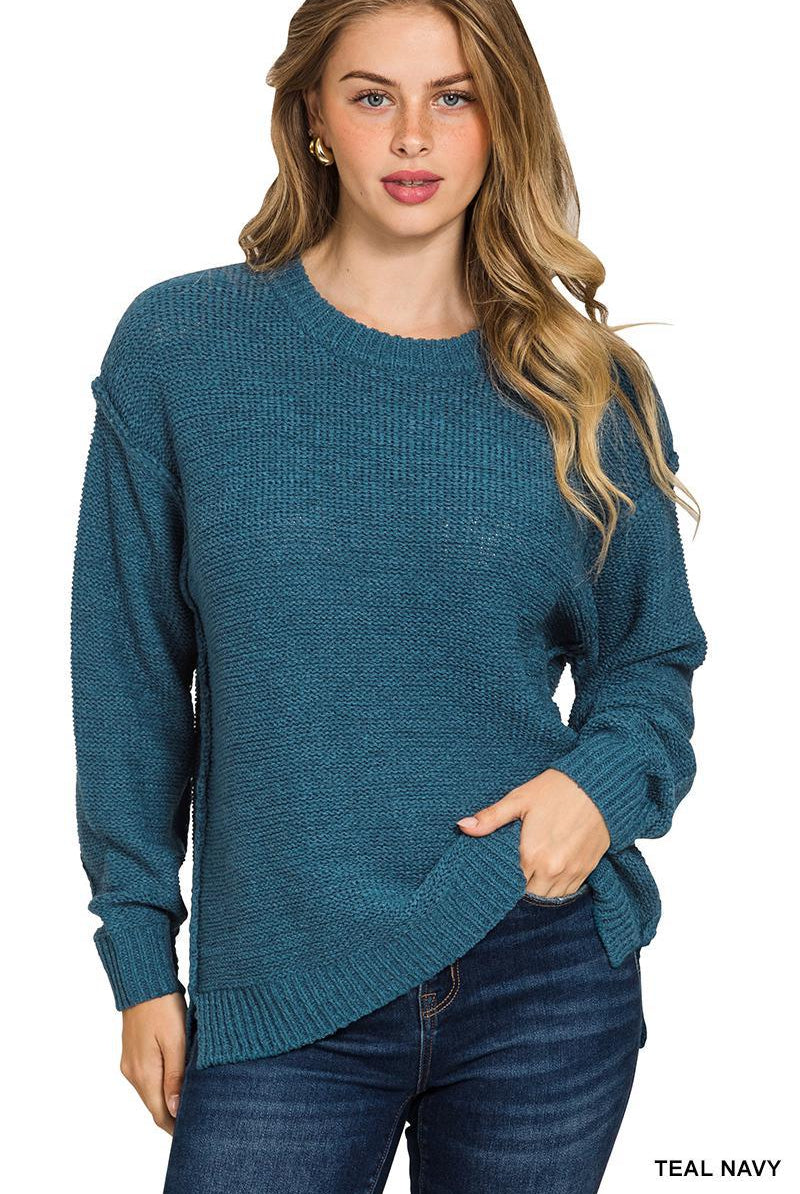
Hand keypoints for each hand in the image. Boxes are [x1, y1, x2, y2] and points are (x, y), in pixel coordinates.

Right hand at [120, 992, 186, 1134]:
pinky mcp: (132, 1053)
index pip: (159, 1114)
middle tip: (197, 1118)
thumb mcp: (176, 1041)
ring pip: (150, 1092)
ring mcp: (130, 1063)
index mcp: (144, 1073)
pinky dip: (161, 1084)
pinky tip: (176, 1079)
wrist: (144, 981)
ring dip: (167, 1099)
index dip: (175, 1127)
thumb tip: (174, 1111)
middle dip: (173, 1115)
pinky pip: (147, 1077)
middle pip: (154, 1105)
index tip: (193, 1132)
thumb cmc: (163, 1007)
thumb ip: (175, 1077)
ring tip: (191, 1100)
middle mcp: (133, 1073)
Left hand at [456, 768, 610, 896]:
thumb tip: (462, 826)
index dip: (501, 880)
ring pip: (549, 897)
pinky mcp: (587, 870)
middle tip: (512, 872)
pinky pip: (568, 891)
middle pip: (528, 895)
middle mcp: (551, 870)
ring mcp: (571, 872)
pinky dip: (557, 887)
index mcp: (531, 855)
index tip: (496, 873)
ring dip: (538, 889)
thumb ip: (490, 818)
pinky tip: (549, 872)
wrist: (599, 786)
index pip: (509, 884)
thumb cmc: (556, 790)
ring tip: (530, 873)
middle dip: (519, 887)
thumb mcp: (519, 799)